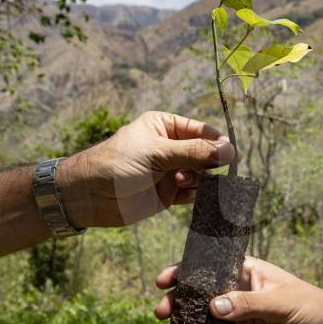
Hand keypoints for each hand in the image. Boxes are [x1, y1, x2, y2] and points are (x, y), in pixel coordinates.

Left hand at [58, 111, 235, 226]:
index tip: (232, 155)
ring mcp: (170, 172)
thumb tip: (230, 150)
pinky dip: (197, 196)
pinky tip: (190, 197)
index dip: (218, 142)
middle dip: (210, 163)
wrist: (89, 196)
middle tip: (208, 172)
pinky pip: (193, 194)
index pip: (201, 130)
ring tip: (182, 183)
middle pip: (205, 153)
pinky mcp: (168, 195)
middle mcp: (171, 148)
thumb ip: (194, 152)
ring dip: (201, 181)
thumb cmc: (117, 164)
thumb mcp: (157, 153)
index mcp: (165, 127)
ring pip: (201, 175)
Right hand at [154, 256, 322, 323]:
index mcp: (243, 270)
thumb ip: (247, 303)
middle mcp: (235, 290)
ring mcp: (237, 313)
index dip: (182, 271)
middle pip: (198, 295)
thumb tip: (213, 307)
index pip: (207, 266)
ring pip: (204, 321)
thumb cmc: (306, 304)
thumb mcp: (278, 302)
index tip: (163, 281)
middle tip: (161, 314)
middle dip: (177, 304)